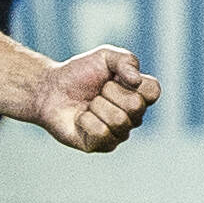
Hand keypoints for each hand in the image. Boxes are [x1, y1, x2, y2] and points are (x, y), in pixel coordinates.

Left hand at [24, 45, 159, 152]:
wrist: (50, 89)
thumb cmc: (80, 73)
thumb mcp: (105, 56)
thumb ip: (126, 60)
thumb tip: (136, 80)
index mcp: (139, 95)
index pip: (153, 92)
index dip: (133, 82)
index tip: (114, 77)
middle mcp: (133, 117)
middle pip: (135, 106)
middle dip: (110, 92)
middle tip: (97, 92)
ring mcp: (119, 133)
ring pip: (118, 120)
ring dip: (97, 106)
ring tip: (88, 105)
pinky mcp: (101, 146)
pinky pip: (101, 133)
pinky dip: (85, 120)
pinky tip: (81, 118)